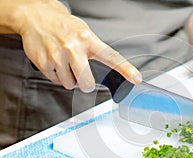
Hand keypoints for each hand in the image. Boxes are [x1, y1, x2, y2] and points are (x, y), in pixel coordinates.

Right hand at [16, 0, 141, 91]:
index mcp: (88, 39)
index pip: (111, 57)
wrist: (35, 17)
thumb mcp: (83, 32)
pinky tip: (54, 61)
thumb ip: (93, 50)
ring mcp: (58, 55)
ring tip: (64, 62)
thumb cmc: (62, 26)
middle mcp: (73, 47)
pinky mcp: (44, 62)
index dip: (125, 69)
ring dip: (69, 78)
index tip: (136, 78)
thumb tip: (105, 70)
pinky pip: (55, 80)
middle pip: (86, 83)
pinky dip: (56, 75)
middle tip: (81, 76)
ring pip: (69, 84)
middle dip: (85, 84)